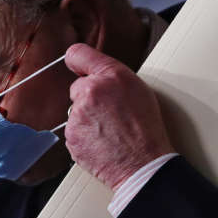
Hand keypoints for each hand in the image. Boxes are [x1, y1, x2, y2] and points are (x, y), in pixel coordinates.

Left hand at [63, 43, 173, 188]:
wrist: (143, 164)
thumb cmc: (146, 130)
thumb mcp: (139, 90)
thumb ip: (113, 78)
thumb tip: (95, 74)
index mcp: (112, 75)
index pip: (79, 54)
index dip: (77, 61)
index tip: (75, 64)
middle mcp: (92, 91)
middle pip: (78, 88)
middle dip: (89, 98)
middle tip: (110, 115)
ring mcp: (78, 114)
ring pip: (76, 112)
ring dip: (87, 120)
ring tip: (110, 132)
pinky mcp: (71, 135)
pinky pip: (74, 131)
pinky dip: (84, 137)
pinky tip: (102, 142)